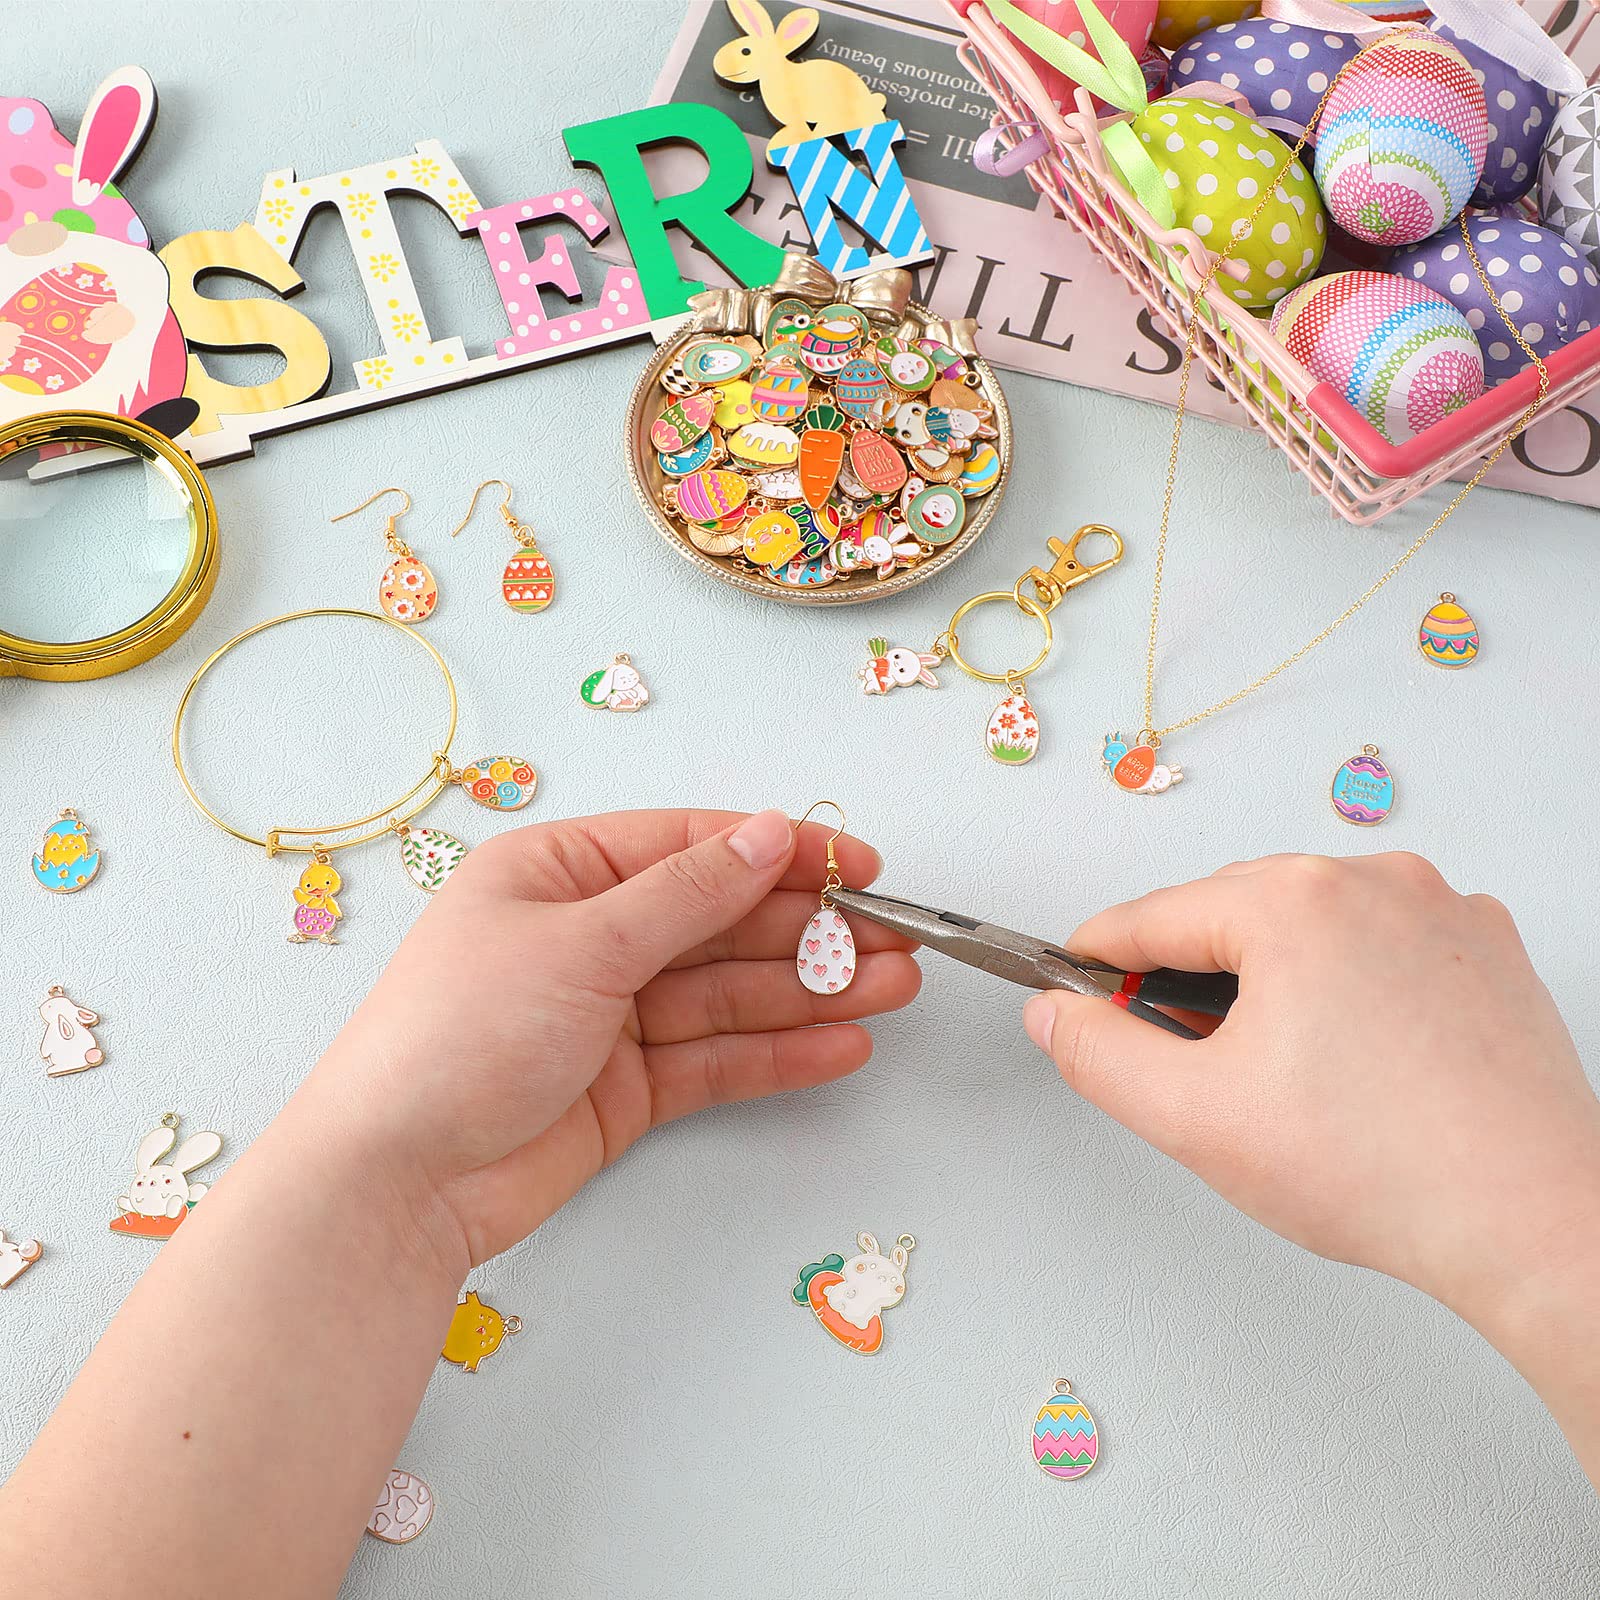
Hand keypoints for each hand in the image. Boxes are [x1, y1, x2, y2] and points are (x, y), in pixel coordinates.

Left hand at [304, 809, 920, 1265]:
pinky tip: (840, 1046)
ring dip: (809, 991)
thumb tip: (769, 832)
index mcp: (560, 873)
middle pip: (719, 922)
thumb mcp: (582, 942)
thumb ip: (689, 894)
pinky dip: (776, 1054)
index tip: (862, 863)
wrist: (395, 1181)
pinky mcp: (626, 1088)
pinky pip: (714, 1059)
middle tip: (896, 940)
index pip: (691, 847)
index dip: (781, 852)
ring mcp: (609, 1015)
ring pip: (727, 993)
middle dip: (809, 930)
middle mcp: (588, 936)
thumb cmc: (462, 1033)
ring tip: (892, 990)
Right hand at [1021, 853, 1599, 1333]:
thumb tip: (1058, 1016)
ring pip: (1309, 924)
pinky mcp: (1486, 947)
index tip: (1076, 982)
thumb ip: (1101, 1056)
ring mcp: (1440, 908)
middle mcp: (1372, 880)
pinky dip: (1346, 981)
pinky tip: (1350, 1058)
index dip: (1101, 956)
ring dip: (1270, 977)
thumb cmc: (1386, 1171)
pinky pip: (1380, 941)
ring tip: (1276, 1070)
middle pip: (1232, 911)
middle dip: (1192, 975)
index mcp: (1292, 901)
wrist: (1536, 1222)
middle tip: (1183, 1057)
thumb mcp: (1194, 1118)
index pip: (1155, 915)